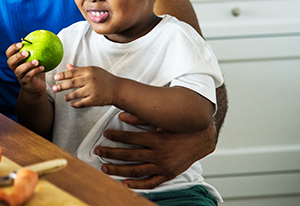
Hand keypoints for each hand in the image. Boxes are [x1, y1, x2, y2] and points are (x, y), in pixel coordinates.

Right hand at [6, 42, 45, 95]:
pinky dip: (35, 71)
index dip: (12, 48)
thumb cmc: (36, 70)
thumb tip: (43, 36)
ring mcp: (20, 76)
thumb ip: (36, 51)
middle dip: (17, 56)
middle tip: (26, 52)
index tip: (21, 43)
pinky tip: (42, 67)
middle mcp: (15, 69)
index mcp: (16, 61)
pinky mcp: (26, 83)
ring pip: (19, 70)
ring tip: (36, 61)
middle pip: (10, 62)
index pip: (9, 54)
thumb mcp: (36, 59)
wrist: (37, 86)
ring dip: (27, 65)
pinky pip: (29, 76)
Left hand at [52, 63, 119, 107]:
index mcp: (89, 71)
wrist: (117, 89)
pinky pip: (82, 103)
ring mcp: (92, 90)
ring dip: (68, 96)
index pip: (73, 72)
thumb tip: (67, 66)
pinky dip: (75, 104)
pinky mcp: (95, 100)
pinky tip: (71, 104)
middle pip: (72, 83)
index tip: (55, 77)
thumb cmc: (104, 79)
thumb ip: (79, 69)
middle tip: (54, 88)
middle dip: (61, 86)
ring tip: (65, 97)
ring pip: (75, 94)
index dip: (63, 75)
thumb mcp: (93, 70)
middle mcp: (90, 80)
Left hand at [95, 112, 215, 188]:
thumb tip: (122, 114)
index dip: (116, 136)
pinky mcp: (168, 174)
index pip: (130, 138)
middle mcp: (159, 154)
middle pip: (129, 155)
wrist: (202, 139)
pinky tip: (125, 183)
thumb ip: (141, 117)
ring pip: (136, 170)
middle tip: (98, 151)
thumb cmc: (180, 127)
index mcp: (156, 139)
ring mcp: (163, 166)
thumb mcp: (162, 120)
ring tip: (104, 167)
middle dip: (111, 153)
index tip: (106, 134)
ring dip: (118, 170)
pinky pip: (151, 182)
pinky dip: (138, 184)